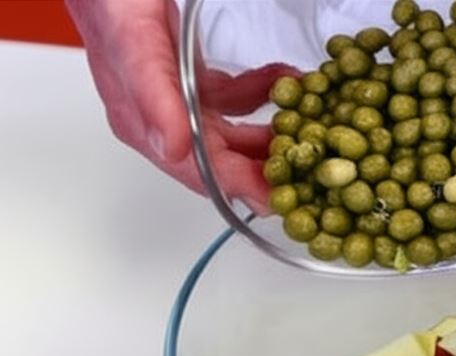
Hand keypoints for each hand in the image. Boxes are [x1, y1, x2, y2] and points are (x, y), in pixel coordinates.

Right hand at [66, 0, 294, 211]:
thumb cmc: (111, 4)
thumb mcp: (134, 46)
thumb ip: (153, 98)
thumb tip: (173, 150)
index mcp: (145, 126)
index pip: (201, 171)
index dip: (241, 187)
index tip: (279, 200)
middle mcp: (164, 121)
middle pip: (223, 159)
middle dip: (265, 168)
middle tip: (309, 174)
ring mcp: (179, 100)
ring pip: (233, 133)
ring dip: (270, 133)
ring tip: (308, 128)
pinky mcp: (191, 79)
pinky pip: (234, 98)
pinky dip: (262, 92)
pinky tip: (287, 80)